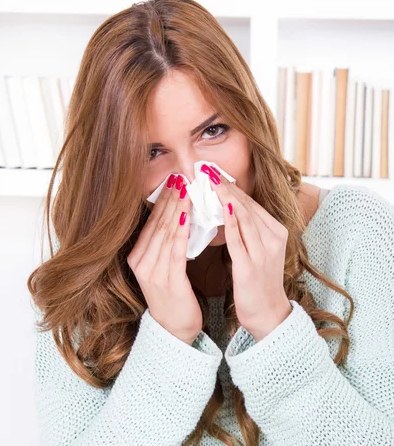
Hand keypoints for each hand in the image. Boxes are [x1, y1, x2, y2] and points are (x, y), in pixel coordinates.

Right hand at [127, 174, 202, 344]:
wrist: (174, 331)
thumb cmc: (172, 296)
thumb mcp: (161, 267)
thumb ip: (164, 243)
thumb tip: (175, 214)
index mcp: (137, 257)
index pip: (150, 222)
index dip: (162, 200)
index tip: (173, 180)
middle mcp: (141, 263)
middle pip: (157, 224)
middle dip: (170, 198)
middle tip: (180, 176)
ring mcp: (152, 273)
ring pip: (166, 233)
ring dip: (177, 208)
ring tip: (185, 189)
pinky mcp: (168, 281)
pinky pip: (176, 250)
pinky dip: (181, 230)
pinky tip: (188, 215)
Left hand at [202, 164, 292, 341]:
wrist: (268, 314)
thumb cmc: (259, 280)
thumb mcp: (258, 249)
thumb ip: (246, 228)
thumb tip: (225, 205)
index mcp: (276, 231)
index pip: (251, 203)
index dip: (231, 186)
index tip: (213, 172)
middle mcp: (273, 238)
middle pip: (247, 205)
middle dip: (226, 186)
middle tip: (207, 169)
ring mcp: (263, 252)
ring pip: (244, 217)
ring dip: (225, 197)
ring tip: (209, 181)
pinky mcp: (251, 267)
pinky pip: (238, 239)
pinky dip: (229, 221)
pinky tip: (220, 208)